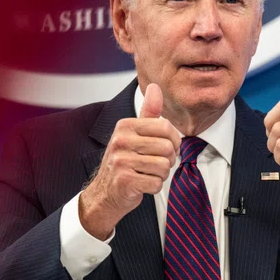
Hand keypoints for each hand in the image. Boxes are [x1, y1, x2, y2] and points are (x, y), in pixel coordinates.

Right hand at [79, 83, 180, 239]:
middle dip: (169, 160)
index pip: (165, 127)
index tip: (168, 148)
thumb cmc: (125, 161)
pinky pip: (156, 183)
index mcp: (125, 126)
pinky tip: (142, 185)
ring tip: (148, 174)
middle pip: (167, 148)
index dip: (174, 140)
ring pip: (163, 166)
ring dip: (161, 175)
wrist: (105, 193)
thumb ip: (148, 112)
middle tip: (157, 164)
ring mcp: (120, 161)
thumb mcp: (134, 134)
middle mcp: (120, 141)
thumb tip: (154, 86)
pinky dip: (154, 187)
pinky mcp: (124, 181)